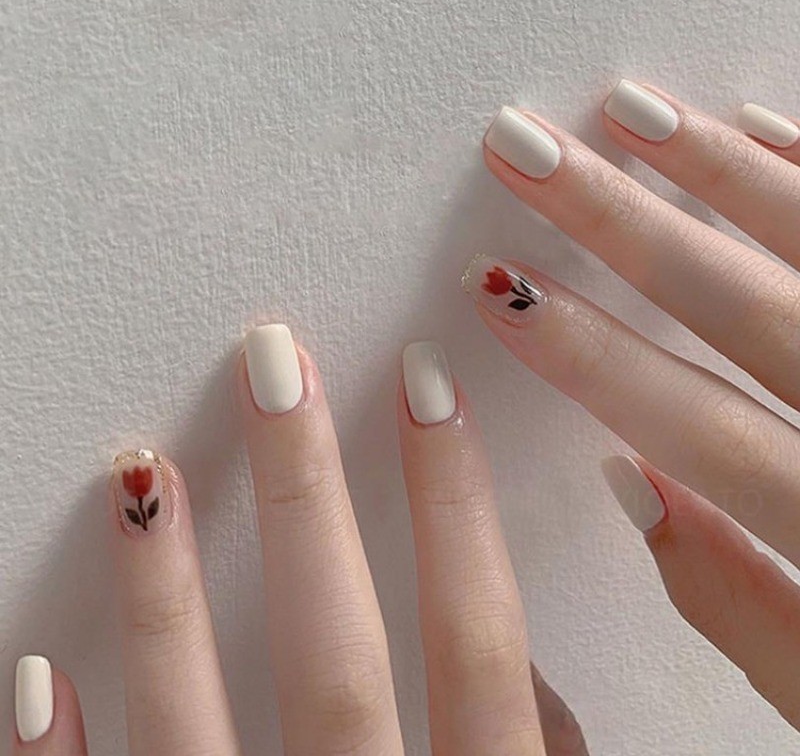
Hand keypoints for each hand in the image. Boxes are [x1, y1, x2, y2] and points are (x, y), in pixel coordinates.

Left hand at [12, 330, 586, 753]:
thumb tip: (519, 660)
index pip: (476, 631)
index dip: (456, 501)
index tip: (424, 384)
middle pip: (337, 649)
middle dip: (308, 495)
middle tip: (274, 369)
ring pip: (203, 728)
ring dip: (167, 593)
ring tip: (141, 470)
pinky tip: (33, 673)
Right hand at [468, 83, 799, 728]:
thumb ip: (737, 605)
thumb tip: (630, 485)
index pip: (692, 423)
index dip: (583, 353)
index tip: (496, 291)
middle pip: (742, 303)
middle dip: (619, 221)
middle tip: (527, 153)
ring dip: (718, 171)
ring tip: (629, 114)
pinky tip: (755, 130)